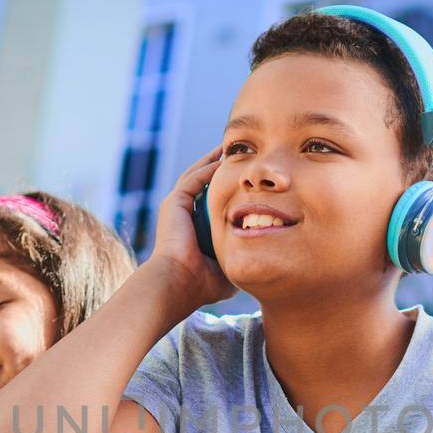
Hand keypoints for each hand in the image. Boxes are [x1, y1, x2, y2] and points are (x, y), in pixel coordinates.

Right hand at [145, 145, 234, 308]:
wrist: (179, 284)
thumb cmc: (202, 284)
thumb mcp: (227, 267)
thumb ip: (239, 256)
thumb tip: (259, 255)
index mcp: (194, 229)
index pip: (211, 202)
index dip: (226, 190)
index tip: (244, 181)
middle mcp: (183, 216)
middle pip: (202, 184)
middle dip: (218, 168)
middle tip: (237, 155)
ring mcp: (176, 208)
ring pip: (196, 176)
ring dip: (211, 161)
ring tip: (228, 148)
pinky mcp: (173, 203)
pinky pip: (192, 179)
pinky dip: (207, 168)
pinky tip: (222, 159)